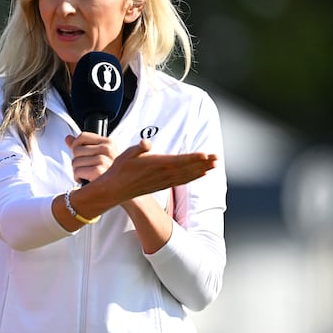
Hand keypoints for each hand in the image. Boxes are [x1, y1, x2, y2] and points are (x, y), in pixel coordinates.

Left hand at [65, 132, 118, 183]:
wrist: (119, 190)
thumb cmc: (107, 174)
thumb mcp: (97, 156)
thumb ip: (82, 146)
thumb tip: (68, 138)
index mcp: (108, 143)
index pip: (82, 136)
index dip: (75, 145)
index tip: (79, 155)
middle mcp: (107, 149)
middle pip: (76, 149)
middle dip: (77, 161)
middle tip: (86, 169)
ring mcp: (104, 160)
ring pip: (75, 161)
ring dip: (77, 171)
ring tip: (87, 175)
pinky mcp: (98, 172)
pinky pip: (77, 171)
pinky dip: (77, 178)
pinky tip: (86, 181)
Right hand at [101, 139, 217, 201]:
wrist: (115, 189)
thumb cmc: (120, 170)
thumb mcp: (127, 154)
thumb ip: (139, 148)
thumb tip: (146, 143)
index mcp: (157, 164)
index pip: (179, 160)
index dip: (194, 157)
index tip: (206, 154)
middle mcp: (163, 174)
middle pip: (187, 168)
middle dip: (203, 163)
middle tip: (217, 158)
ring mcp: (164, 181)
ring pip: (187, 175)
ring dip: (201, 170)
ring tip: (213, 165)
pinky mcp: (163, 185)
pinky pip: (182, 181)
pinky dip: (193, 177)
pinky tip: (200, 175)